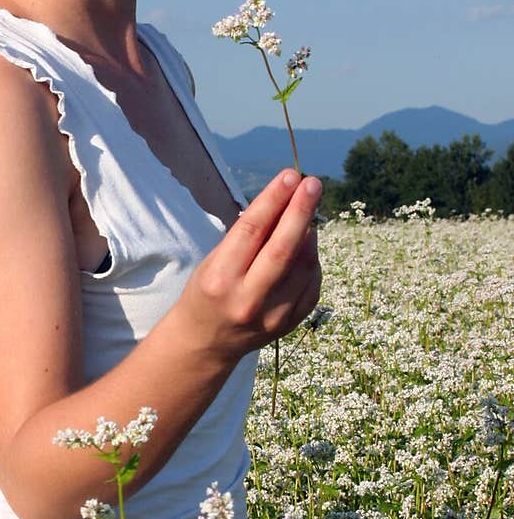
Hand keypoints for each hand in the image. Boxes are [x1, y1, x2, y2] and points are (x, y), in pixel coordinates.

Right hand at [176, 169, 322, 364]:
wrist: (206, 343)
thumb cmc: (207, 291)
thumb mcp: (214, 260)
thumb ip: (248, 237)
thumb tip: (285, 202)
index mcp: (220, 279)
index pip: (251, 232)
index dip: (273, 200)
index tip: (290, 176)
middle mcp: (247, 299)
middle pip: (283, 249)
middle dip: (300, 211)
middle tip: (312, 184)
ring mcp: (271, 316)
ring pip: (304, 267)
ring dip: (310, 235)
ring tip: (306, 215)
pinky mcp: (288, 325)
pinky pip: (311, 286)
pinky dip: (312, 261)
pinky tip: (306, 247)